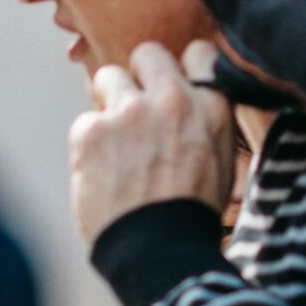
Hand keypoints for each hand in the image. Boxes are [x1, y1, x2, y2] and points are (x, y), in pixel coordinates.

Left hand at [68, 40, 235, 247]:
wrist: (158, 252)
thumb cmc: (189, 216)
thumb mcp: (220, 163)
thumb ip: (206, 122)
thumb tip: (190, 100)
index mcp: (211, 107)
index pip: (198, 53)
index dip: (180, 69)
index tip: (169, 87)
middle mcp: (172, 99)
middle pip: (147, 53)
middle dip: (138, 75)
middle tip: (133, 108)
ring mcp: (130, 111)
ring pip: (107, 77)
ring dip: (108, 102)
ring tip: (115, 144)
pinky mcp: (92, 129)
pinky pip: (85, 122)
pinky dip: (89, 146)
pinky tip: (102, 175)